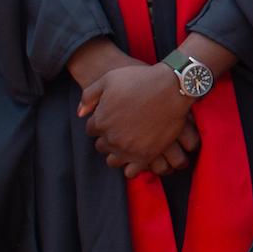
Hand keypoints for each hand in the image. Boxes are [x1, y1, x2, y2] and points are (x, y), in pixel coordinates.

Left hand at [78, 62, 199, 178]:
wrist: (172, 87)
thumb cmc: (140, 80)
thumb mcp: (109, 79)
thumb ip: (89, 96)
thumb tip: (80, 113)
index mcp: (101, 120)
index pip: (91, 129)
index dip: (101, 122)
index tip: (111, 117)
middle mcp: (112, 138)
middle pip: (101, 146)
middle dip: (108, 137)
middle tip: (122, 128)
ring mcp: (129, 149)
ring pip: (113, 161)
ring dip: (117, 153)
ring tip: (128, 142)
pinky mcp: (146, 156)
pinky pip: (131, 172)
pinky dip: (130, 166)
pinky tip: (136, 155)